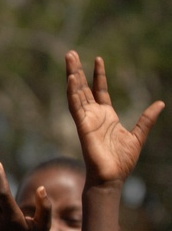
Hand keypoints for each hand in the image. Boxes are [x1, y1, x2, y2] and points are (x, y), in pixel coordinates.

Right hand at [66, 51, 163, 186]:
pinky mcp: (82, 126)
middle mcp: (93, 115)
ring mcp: (86, 119)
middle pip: (83, 87)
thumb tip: (160, 103)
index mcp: (106, 116)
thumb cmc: (122, 161)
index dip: (98, 75)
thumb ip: (146, 119)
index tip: (98, 59)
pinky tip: (71, 79)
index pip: (99, 91)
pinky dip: (72, 93)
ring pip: (76, 92)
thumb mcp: (138, 135)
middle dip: (78, 70)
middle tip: (71, 53)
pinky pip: (75, 107)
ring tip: (69, 58)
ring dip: (72, 75)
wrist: (112, 177)